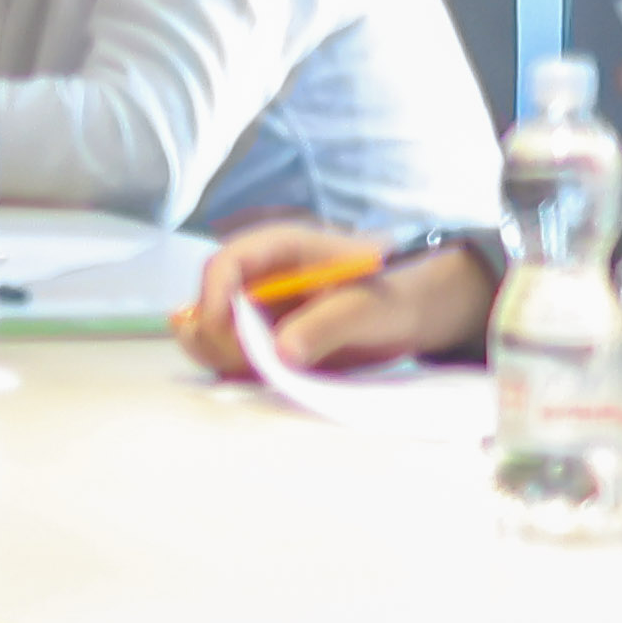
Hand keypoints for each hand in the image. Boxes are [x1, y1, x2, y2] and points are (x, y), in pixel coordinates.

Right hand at [172, 215, 495, 382]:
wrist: (413, 313)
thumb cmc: (392, 295)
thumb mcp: (367, 308)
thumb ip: (326, 325)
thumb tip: (283, 353)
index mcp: (279, 249)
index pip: (225, 263)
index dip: (215, 296)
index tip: (224, 332)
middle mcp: (257, 276)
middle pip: (209, 302)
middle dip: (220, 337)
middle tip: (256, 362)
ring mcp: (254, 308)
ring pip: (210, 332)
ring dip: (226, 356)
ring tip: (270, 368)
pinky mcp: (260, 337)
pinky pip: (228, 354)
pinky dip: (237, 368)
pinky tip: (268, 373)